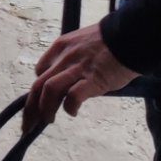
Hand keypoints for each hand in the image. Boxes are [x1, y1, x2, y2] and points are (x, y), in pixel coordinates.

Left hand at [23, 22, 137, 135]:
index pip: (40, 71)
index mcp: (61, 47)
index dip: (37, 90)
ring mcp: (78, 68)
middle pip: (38, 85)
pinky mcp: (93, 79)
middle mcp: (65, 57)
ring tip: (49, 120)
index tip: (39, 103)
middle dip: (30, 108)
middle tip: (29, 124)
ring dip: (45, 109)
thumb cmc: (112, 41)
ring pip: (49, 89)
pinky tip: (73, 112)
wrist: (131, 35)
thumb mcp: (83, 43)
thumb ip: (73, 58)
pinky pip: (73, 96)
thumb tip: (68, 78)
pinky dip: (69, 107)